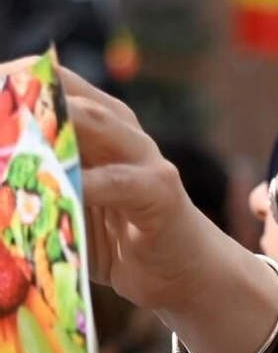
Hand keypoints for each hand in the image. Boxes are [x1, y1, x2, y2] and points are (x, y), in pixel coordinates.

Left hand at [0, 58, 277, 352]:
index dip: (14, 81)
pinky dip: (84, 184)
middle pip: (67, 95)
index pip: (52, 81)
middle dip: (20, 102)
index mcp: (99, 122)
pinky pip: (117, 182)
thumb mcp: (71, 197)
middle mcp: (122, 129)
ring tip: (10, 151)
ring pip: (93, 122)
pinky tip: (57, 192)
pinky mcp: (160, 191)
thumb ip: (40, 176)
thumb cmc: (118, 237)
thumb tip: (0, 165)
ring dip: (45, 132)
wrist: (185, 271)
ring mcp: (145, 157)